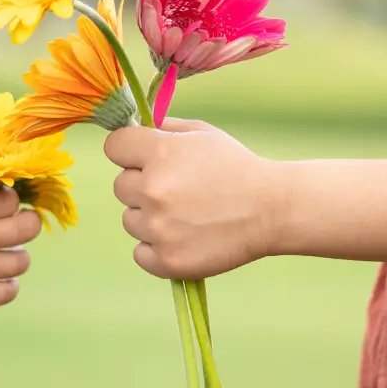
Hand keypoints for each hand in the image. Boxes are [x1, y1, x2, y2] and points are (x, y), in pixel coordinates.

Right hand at [0, 181, 41, 330]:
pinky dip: (5, 287)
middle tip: (16, 229)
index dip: (9, 202)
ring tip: (1, 258)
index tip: (1, 207)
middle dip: (26, 225)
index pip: (9, 199)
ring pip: (22, 261)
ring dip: (14, 259)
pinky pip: (9, 291)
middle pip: (27, 227)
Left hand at [104, 119, 279, 278]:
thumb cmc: (237, 168)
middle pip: (120, 186)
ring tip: (187, 215)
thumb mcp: (203, 134)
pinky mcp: (167, 260)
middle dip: (143, 186)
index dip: (129, 151)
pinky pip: (140, 253)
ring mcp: (158, 228)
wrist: (272, 210)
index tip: (145, 158)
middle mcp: (153, 189)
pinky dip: (157, 249)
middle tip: (179, 190)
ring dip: (151, 218)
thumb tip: (133, 128)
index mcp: (160, 153)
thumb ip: (164, 127)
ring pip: (130, 220)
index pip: (114, 146)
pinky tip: (183, 238)